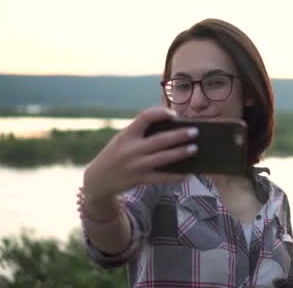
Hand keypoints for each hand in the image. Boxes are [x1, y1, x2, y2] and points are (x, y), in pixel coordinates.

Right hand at [82, 107, 197, 203]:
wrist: (97, 180)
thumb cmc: (116, 154)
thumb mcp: (122, 139)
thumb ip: (141, 133)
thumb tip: (172, 128)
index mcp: (127, 134)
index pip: (145, 117)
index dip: (161, 113)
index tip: (173, 114)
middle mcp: (131, 149)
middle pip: (160, 140)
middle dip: (179, 135)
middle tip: (195, 132)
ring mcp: (136, 165)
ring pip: (163, 158)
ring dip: (181, 153)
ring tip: (195, 148)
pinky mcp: (140, 179)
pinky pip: (162, 177)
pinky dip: (176, 176)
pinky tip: (188, 173)